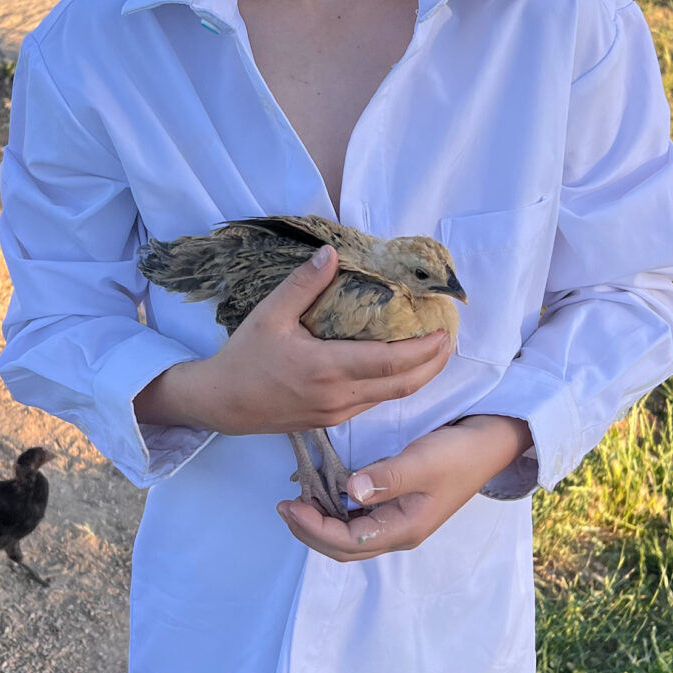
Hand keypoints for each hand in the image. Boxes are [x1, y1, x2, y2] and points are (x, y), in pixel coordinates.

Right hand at [133, 244, 452, 436]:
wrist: (222, 403)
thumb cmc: (244, 357)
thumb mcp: (269, 314)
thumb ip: (304, 284)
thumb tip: (332, 252)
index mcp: (326, 369)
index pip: (390, 362)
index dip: (423, 350)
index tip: (445, 332)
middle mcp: (338, 396)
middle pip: (402, 385)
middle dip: (433, 365)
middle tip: (450, 341)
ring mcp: (337, 412)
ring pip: (390, 398)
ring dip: (417, 377)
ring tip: (433, 353)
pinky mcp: (331, 420)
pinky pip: (373, 403)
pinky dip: (394, 385)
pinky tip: (399, 369)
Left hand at [278, 414, 533, 561]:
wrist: (489, 444)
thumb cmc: (458, 454)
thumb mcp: (422, 462)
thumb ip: (386, 477)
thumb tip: (349, 491)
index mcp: (402, 530)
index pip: (345, 542)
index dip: (312, 527)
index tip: (289, 503)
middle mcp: (397, 533)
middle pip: (342, 548)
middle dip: (308, 530)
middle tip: (282, 505)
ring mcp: (397, 522)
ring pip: (347, 537)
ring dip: (318, 523)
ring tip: (295, 500)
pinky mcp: (397, 507)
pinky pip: (357, 520)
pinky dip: (334, 512)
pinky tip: (321, 493)